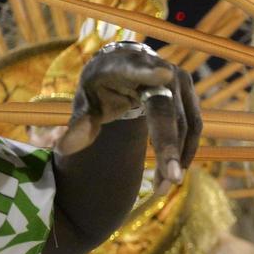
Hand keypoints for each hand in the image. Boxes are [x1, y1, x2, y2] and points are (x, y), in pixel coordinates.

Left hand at [57, 43, 200, 194]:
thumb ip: (78, 126)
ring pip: (185, 123)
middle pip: (166, 110)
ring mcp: (181, 82)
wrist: (125, 70)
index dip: (149, 72)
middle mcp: (159, 68)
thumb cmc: (101, 88)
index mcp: (124, 67)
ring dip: (177, 157)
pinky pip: (193, 127)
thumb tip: (60, 149)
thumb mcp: (86, 104)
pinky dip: (184, 152)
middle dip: (169, 145)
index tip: (163, 74)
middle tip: (171, 178)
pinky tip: (172, 173)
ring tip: (163, 186)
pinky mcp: (192, 96)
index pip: (135, 69)